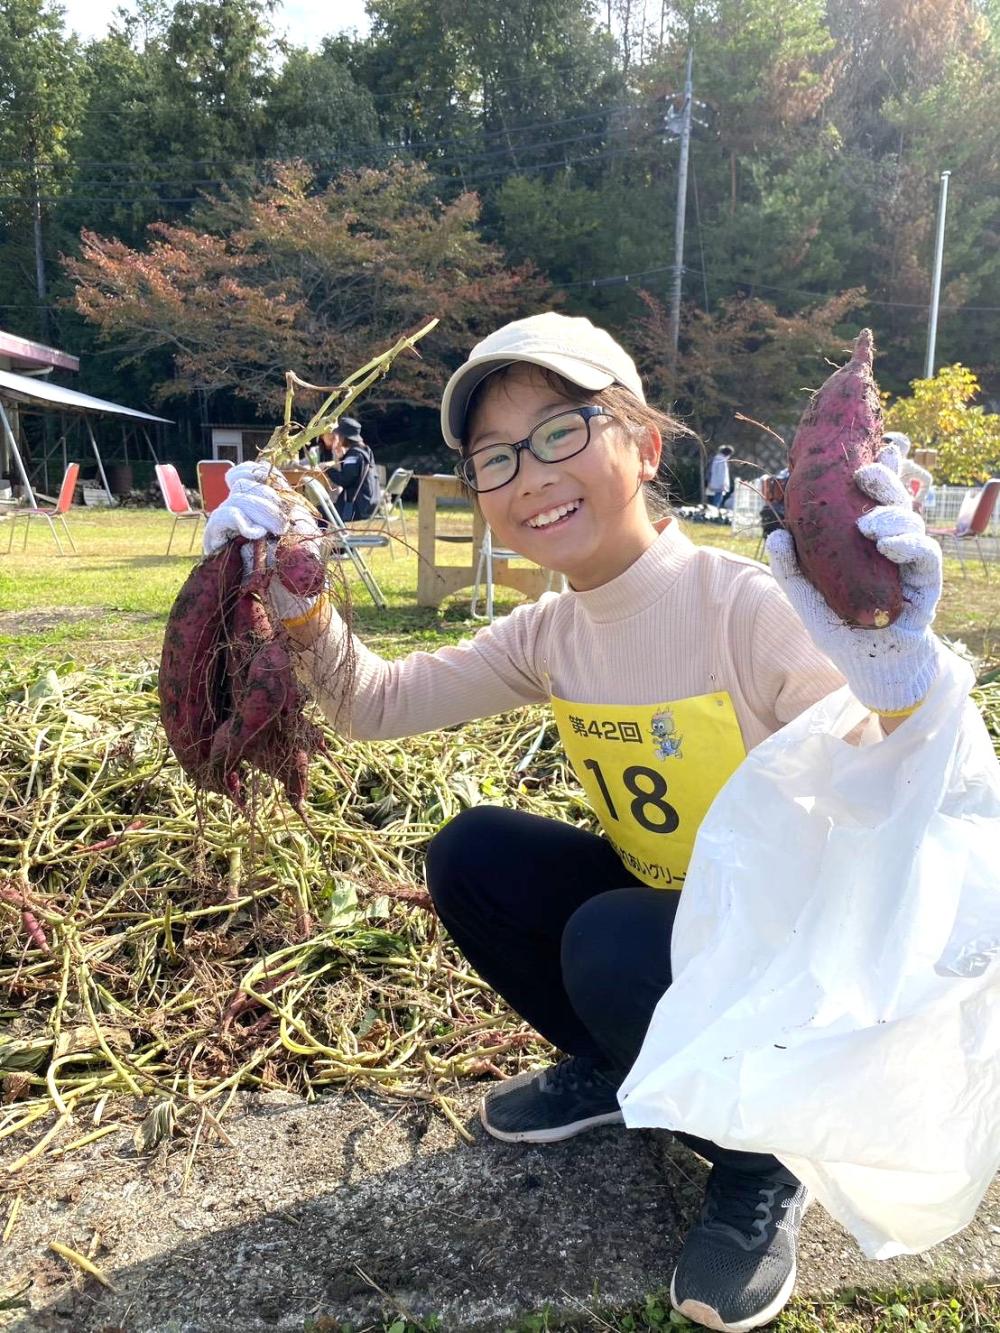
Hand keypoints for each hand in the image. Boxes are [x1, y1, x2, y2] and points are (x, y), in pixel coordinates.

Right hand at [203, 461, 325, 625]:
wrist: (293, 593)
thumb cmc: (300, 560)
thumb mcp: (301, 524)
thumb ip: (286, 500)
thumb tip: (269, 479)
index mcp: (259, 502)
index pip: (246, 473)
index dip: (255, 471)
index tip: (273, 482)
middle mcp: (239, 509)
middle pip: (242, 484)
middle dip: (266, 500)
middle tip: (281, 526)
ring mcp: (226, 525)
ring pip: (234, 499)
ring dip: (259, 511)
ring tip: (273, 533)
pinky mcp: (216, 541)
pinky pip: (222, 518)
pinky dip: (240, 521)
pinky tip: (254, 534)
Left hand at [766, 445, 942, 714]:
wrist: (872, 669)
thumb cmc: (843, 632)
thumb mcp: (809, 602)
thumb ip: (792, 572)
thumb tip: (776, 535)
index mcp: (864, 541)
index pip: (870, 498)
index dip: (873, 470)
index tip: (861, 449)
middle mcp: (890, 544)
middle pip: (894, 499)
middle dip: (884, 479)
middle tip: (865, 472)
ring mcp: (910, 561)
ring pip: (910, 521)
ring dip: (891, 515)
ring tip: (869, 526)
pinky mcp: (926, 583)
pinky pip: (925, 555)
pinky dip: (909, 545)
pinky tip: (890, 545)